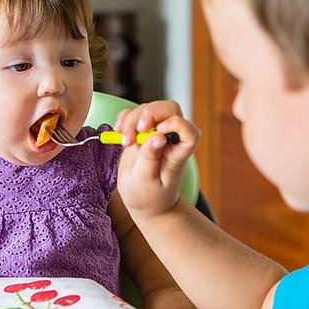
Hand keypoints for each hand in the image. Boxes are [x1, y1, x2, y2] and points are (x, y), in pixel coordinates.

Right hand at [115, 100, 200, 218]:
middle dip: (149, 113)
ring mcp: (157, 133)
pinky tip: (118, 133)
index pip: (190, 132)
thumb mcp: (145, 181)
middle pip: (170, 110)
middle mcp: (171, 139)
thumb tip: (158, 136)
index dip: (176, 124)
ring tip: (124, 141)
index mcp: (178, 154)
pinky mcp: (143, 132)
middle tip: (135, 131)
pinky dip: (124, 118)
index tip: (157, 131)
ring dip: (132, 119)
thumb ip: (150, 158)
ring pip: (150, 109)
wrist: (144, 200)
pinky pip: (135, 114)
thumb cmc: (149, 196)